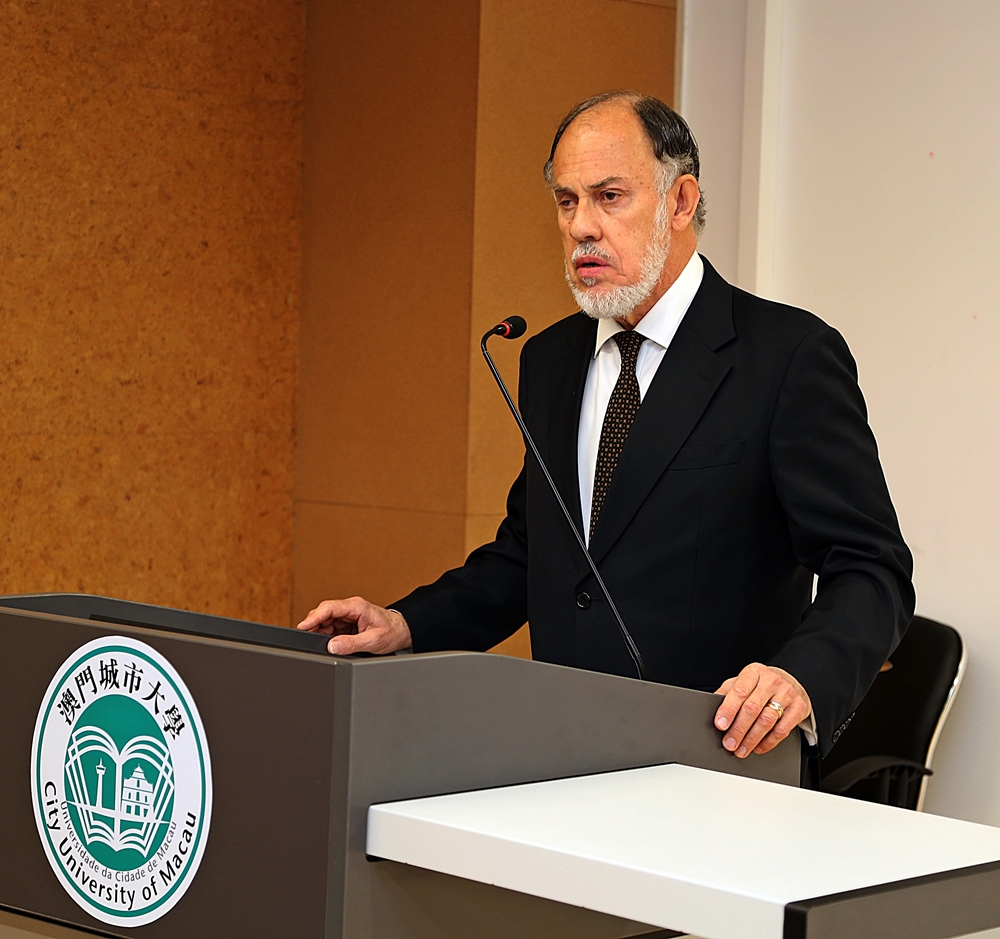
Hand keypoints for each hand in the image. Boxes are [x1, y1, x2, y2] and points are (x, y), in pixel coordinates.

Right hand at [296, 597, 411, 655]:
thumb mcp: (372, 640)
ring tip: (326, 645)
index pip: (329, 608)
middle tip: (311, 641)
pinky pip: (332, 628)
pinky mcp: (348, 623)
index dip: (313, 617)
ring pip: (325, 622)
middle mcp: (350, 608)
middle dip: (314, 627)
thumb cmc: (392, 631)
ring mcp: (348, 615)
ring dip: (322, 633)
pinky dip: (329, 637)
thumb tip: (332, 646)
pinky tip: (332, 644)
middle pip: (323, 614)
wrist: (403, 632)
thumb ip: (351, 644)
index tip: (302, 627)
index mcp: (356, 606)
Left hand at [713, 663, 810, 757]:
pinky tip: (758, 747)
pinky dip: (768, 742)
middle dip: (739, 729)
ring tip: (741, 749)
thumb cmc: (762, 683)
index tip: (720, 725)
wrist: (791, 680)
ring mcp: (787, 693)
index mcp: (754, 672)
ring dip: (752, 739)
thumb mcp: (744, 680)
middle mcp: (771, 681)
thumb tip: (712, 708)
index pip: (739, 691)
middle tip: (729, 743)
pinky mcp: (799, 707)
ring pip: (767, 720)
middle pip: (752, 708)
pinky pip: (782, 730)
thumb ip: (728, 691)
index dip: (728, 709)